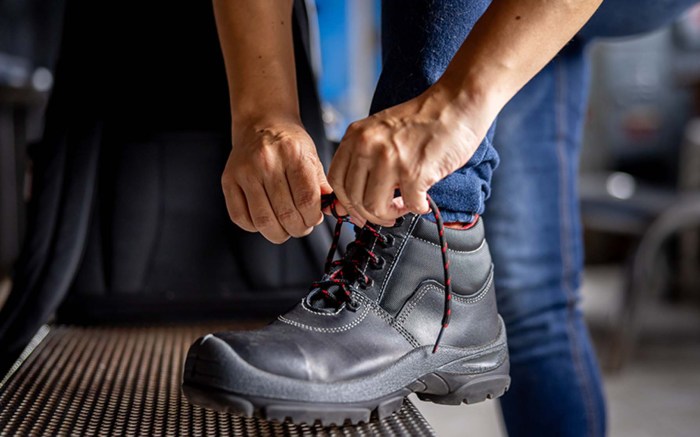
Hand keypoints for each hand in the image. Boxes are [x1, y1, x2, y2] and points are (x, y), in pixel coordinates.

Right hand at [222, 119, 330, 243]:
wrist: (262, 122)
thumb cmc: (289, 143)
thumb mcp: (312, 157)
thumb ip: (322, 186)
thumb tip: (331, 211)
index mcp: (293, 154)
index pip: (306, 200)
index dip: (312, 218)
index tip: (313, 219)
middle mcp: (266, 162)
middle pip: (286, 214)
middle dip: (298, 229)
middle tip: (300, 227)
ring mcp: (245, 172)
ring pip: (263, 220)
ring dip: (278, 233)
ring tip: (285, 228)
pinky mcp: (228, 180)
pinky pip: (240, 217)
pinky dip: (255, 227)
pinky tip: (265, 220)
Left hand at [327, 84, 487, 225]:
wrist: (456, 103)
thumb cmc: (424, 119)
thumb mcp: (381, 131)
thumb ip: (366, 157)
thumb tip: (356, 197)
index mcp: (356, 136)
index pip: (336, 180)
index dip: (346, 203)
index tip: (359, 212)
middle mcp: (368, 146)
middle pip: (353, 198)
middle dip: (370, 215)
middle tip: (387, 214)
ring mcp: (389, 159)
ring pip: (375, 207)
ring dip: (392, 214)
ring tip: (405, 206)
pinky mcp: (414, 172)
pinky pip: (409, 205)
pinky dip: (417, 208)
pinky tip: (423, 200)